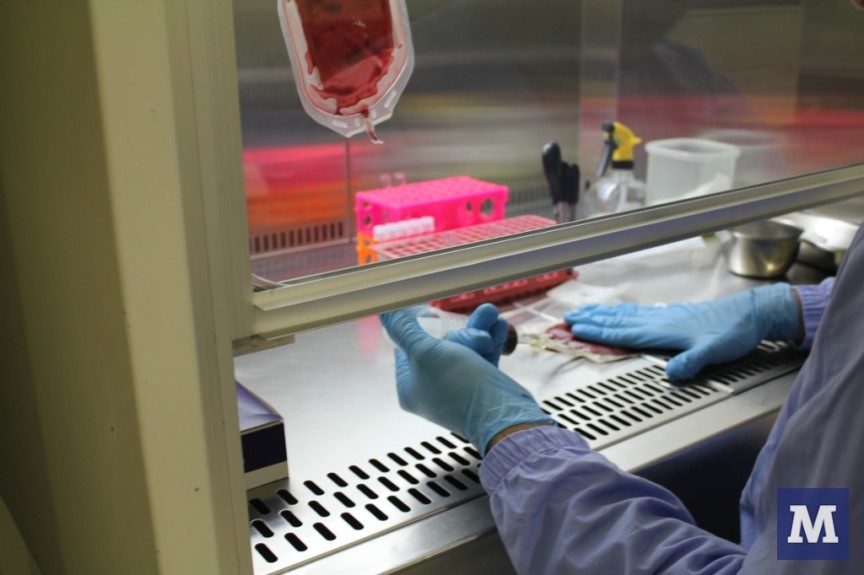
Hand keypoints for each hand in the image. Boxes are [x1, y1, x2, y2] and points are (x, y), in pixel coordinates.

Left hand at [381, 305, 553, 455]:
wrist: (503, 415)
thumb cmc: (459, 387)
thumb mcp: (425, 352)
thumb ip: (404, 330)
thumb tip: (383, 311)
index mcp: (410, 387)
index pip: (405, 351)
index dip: (418, 330)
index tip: (430, 313)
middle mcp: (431, 388)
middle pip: (440, 345)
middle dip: (461, 331)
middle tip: (474, 325)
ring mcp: (457, 386)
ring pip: (465, 347)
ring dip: (479, 330)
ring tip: (490, 315)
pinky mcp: (480, 385)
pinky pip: (482, 355)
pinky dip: (489, 340)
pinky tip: (497, 326)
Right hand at [564, 283, 799, 379]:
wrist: (750, 314)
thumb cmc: (733, 333)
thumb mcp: (713, 351)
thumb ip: (691, 362)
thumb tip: (672, 374)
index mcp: (663, 330)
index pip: (623, 332)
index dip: (598, 332)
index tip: (576, 330)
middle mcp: (659, 320)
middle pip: (617, 320)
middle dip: (591, 320)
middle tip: (567, 320)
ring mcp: (664, 316)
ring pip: (625, 314)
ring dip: (602, 314)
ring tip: (583, 312)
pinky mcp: (672, 314)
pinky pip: (637, 313)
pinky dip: (620, 312)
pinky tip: (618, 312)